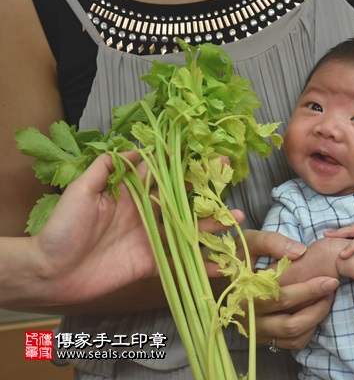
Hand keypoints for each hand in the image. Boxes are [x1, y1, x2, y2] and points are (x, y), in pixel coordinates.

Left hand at [33, 152, 240, 304]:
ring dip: (211, 226)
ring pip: (187, 230)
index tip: (201, 153)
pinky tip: (221, 263)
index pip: (159, 175)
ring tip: (235, 219)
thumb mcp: (81, 191)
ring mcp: (150, 239)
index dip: (180, 164)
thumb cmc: (63, 228)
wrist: (52, 272)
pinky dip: (200, 264)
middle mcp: (144, 214)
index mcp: (129, 195)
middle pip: (181, 201)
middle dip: (205, 192)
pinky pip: (179, 262)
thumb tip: (132, 148)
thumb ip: (104, 169)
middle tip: (228, 181)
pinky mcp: (151, 263)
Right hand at [238, 231, 337, 349]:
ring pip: (293, 336)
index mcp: (245, 294)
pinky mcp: (261, 338)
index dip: (310, 289)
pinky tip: (313, 310)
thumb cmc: (237, 256)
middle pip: (291, 323)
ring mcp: (255, 331)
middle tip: (332, 287)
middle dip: (318, 306)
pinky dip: (308, 330)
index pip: (282, 297)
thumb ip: (271, 242)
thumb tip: (300, 252)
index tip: (330, 279)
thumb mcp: (248, 241)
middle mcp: (249, 318)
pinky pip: (291, 343)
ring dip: (316, 319)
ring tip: (326, 298)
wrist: (216, 278)